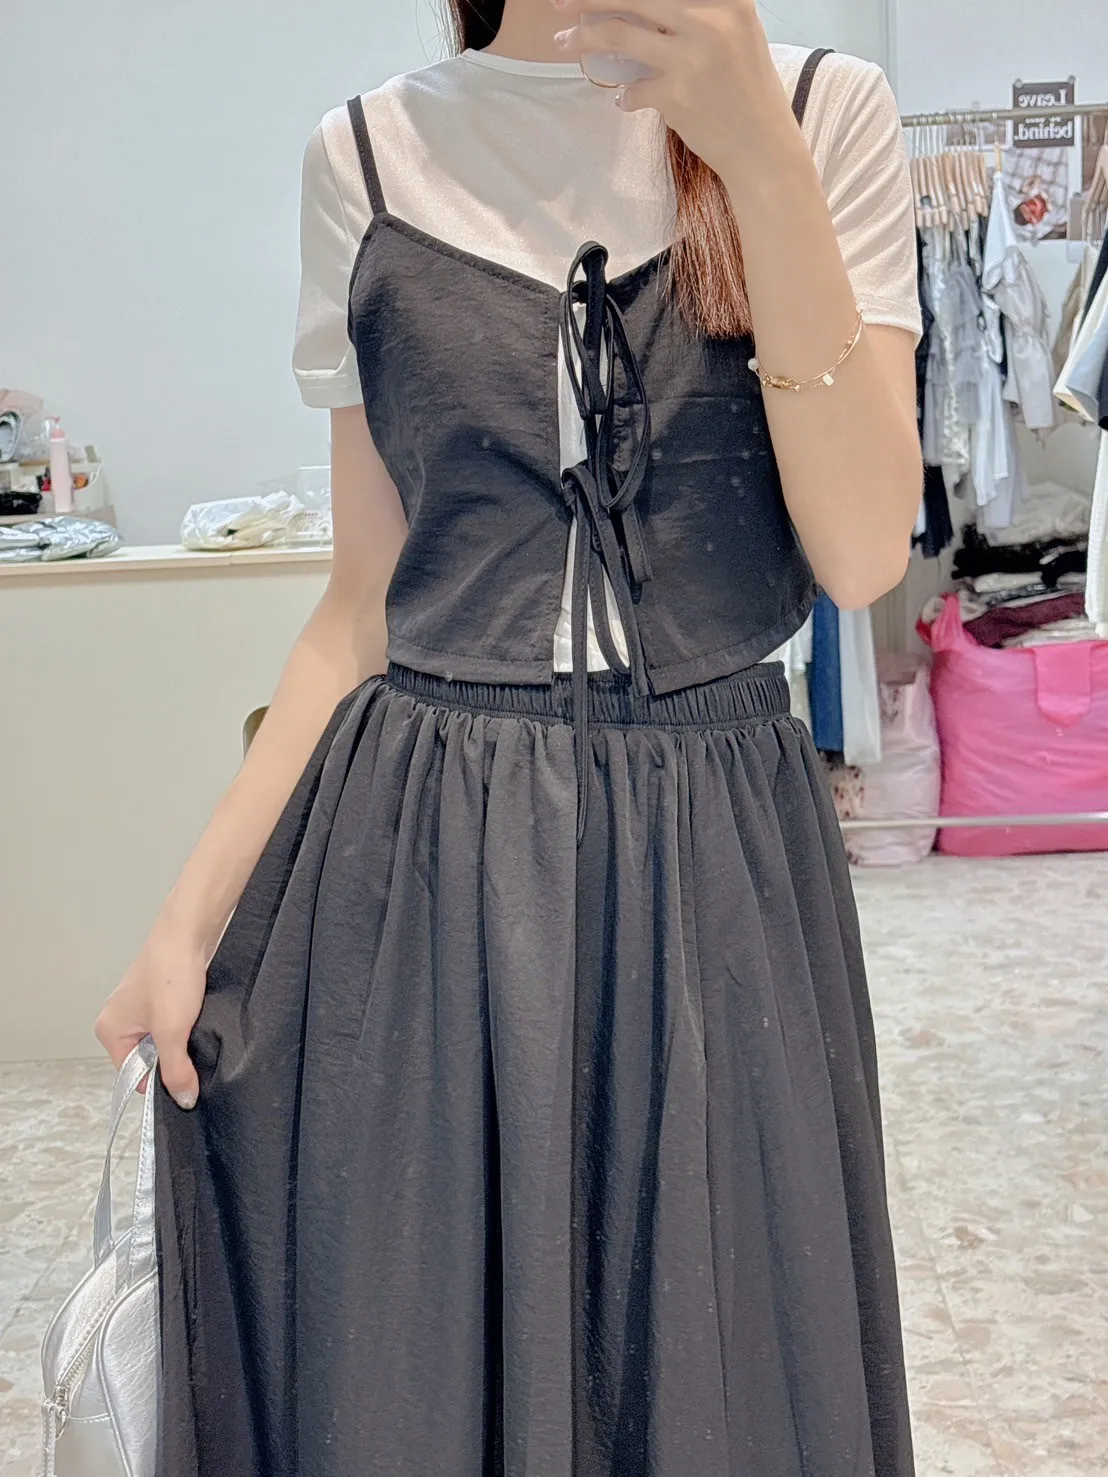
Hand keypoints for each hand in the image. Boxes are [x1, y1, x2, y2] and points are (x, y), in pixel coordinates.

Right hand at [95, 921, 206, 1108]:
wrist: (189, 931)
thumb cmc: (170, 973)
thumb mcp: (172, 1031)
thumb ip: (176, 1069)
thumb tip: (183, 1099)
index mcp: (110, 1030)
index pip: (132, 1074)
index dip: (158, 1082)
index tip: (183, 1084)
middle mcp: (120, 1019)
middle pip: (148, 1058)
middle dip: (172, 1060)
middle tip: (192, 1053)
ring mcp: (141, 1006)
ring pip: (163, 1041)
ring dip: (181, 1041)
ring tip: (195, 1030)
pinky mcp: (162, 996)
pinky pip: (173, 1023)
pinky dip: (187, 1025)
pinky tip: (199, 1018)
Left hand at [552, 0, 788, 174]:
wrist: (763, 146)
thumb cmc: (747, 89)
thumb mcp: (736, 33)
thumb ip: (698, 12)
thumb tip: (637, 5)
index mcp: (727, 0)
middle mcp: (710, 21)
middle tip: (560, 1)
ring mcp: (691, 59)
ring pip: (619, 35)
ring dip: (584, 38)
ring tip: (565, 42)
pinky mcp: (677, 96)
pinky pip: (632, 88)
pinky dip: (625, 95)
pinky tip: (626, 99)